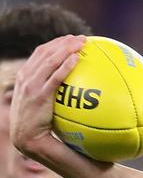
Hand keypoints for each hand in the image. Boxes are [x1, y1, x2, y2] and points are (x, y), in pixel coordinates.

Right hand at [10, 35, 84, 157]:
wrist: (28, 138)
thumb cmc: (40, 123)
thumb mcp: (42, 103)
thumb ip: (52, 90)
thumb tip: (76, 87)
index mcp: (25, 76)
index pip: (40, 53)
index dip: (55, 44)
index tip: (71, 39)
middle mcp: (26, 78)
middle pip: (45, 53)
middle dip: (63, 43)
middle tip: (81, 38)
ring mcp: (31, 86)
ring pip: (49, 61)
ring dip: (65, 49)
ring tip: (81, 43)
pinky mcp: (39, 96)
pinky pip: (54, 78)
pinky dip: (65, 66)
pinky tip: (77, 59)